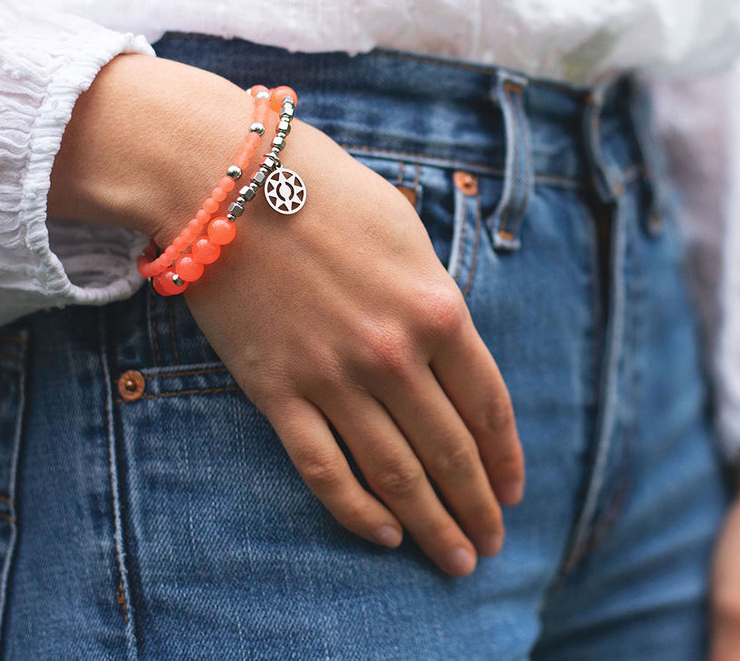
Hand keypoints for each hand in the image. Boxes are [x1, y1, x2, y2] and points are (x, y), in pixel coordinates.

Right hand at [50, 53, 525, 577]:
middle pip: (449, 450)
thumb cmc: (324, 190)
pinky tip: (383, 534)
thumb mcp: (406, 232)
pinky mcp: (277, 391)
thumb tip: (451, 343)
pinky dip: (356, 510)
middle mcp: (394, 354)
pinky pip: (324, 468)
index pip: (487, 404)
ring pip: (395, 473)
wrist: (224, 180)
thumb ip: (434, 296)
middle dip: (478, 505)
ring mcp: (334, 378)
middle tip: (492, 544)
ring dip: (431, 523)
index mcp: (437, 308)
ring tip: (454, 558)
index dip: (506, 456)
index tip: (515, 489)